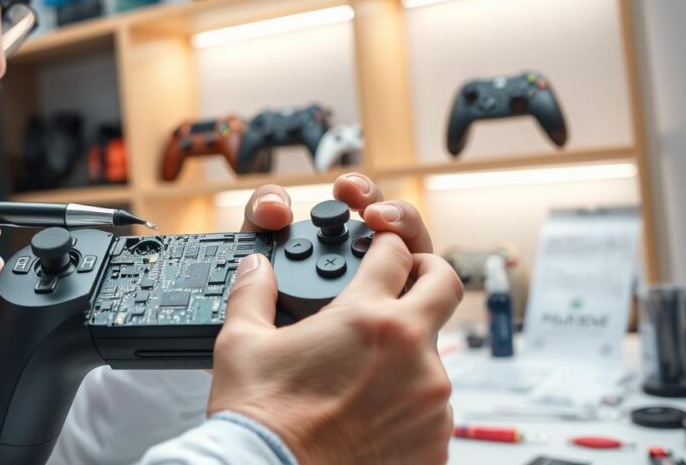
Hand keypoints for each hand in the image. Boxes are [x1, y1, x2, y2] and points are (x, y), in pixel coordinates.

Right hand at [214, 173, 461, 464]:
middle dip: (427, 273)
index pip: (396, 251)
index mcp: (367, 316)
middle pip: (445, 285)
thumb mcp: (241, 343)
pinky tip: (371, 414)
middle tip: (406, 280)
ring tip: (366, 374)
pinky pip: (431, 409)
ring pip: (434, 355)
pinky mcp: (436, 442)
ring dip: (409, 354)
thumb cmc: (259, 416)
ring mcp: (430, 400)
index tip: (379, 250)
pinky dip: (407, 404)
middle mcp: (411, 351)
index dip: (385, 244)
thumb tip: (254, 267)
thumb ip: (253, 293)